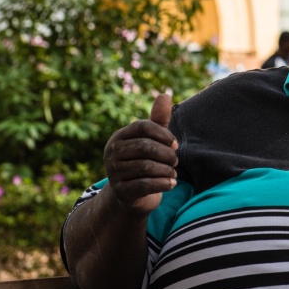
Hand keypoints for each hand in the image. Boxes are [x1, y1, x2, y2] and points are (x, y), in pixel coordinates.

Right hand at [103, 93, 178, 215]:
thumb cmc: (144, 160)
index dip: (163, 134)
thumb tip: (164, 95)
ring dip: (166, 170)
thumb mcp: (151, 139)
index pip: (142, 127)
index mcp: (119, 137)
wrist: (131, 194)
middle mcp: (112, 153)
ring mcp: (114, 173)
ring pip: (146, 167)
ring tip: (174, 172)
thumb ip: (158, 120)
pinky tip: (172, 183)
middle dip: (166, 154)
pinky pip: (145, 185)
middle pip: (145, 147)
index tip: (176, 144)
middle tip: (175, 161)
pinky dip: (162, 183)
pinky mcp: (121, 191)